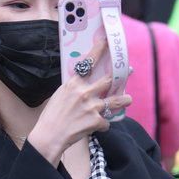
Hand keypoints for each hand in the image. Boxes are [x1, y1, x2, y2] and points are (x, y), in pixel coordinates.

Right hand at [27, 37, 131, 164]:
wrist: (49, 136)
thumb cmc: (52, 116)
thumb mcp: (60, 95)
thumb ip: (75, 88)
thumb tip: (84, 84)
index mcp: (74, 84)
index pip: (89, 62)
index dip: (99, 50)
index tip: (107, 41)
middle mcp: (84, 93)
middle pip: (109, 80)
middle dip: (121, 75)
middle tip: (129, 71)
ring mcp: (92, 107)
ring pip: (116, 101)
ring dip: (124, 100)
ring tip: (128, 99)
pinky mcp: (95, 121)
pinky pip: (106, 122)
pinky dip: (103, 124)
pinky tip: (97, 126)